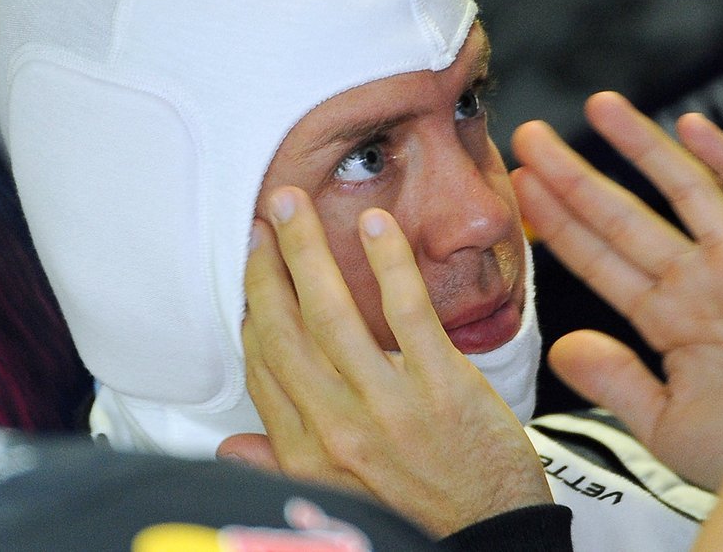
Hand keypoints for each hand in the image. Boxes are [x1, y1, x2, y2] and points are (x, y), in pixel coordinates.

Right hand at [217, 187, 551, 537]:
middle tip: (264, 217)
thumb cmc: (419, 510)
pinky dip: (388, 263)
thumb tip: (229, 448)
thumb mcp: (338, 501)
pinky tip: (374, 225)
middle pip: (285, 331)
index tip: (253, 272)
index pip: (264, 367)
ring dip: (307, 251)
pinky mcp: (443, 387)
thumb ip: (282, 466)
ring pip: (332, 313)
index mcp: (309, 453)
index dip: (253, 311)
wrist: (492, 539)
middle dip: (266, 267)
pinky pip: (406, 313)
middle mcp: (338, 428)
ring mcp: (390, 405)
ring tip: (293, 204)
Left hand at [510, 92, 722, 488]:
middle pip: (623, 217)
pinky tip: (692, 127)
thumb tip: (562, 348)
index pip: (600, 259)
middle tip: (531, 138)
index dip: (560, 225)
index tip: (521, 192)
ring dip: (641, 148)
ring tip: (599, 106)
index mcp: (668, 318)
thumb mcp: (663, 421)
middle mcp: (697, 282)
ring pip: (683, 192)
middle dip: (577, 178)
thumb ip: (614, 381)